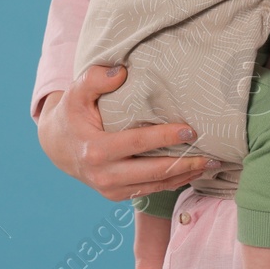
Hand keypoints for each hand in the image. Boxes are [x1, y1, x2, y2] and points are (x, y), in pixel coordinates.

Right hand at [37, 64, 212, 201]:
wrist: (57, 146)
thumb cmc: (72, 114)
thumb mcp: (76, 93)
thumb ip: (96, 78)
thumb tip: (121, 72)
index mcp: (97, 150)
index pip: (138, 143)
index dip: (166, 138)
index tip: (191, 130)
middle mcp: (105, 175)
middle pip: (154, 172)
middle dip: (185, 164)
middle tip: (212, 155)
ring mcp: (111, 190)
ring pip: (156, 186)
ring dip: (185, 176)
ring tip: (211, 166)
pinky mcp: (118, 196)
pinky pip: (151, 190)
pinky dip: (173, 183)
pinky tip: (192, 172)